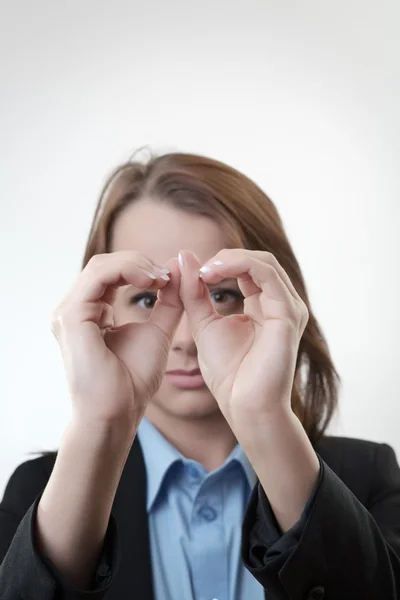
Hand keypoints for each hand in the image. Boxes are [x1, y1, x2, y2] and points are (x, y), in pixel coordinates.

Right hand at [52, 251, 182, 429]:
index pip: (111, 273)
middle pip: (105, 264)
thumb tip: (177, 269)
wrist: (118, 412)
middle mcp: (74, 309)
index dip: (141, 268)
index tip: (170, 278)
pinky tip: (149, 281)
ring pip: (101, 266)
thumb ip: (167, 302)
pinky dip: (126, 271)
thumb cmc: (133, 380)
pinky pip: (98, 277)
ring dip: (135, 264)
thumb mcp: (158, 331)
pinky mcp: (72, 317)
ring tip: (160, 278)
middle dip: (139, 263)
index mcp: (89, 312)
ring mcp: (69, 312)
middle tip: (167, 275)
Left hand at [178, 249, 308, 426]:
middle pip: (258, 260)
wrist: (244, 406)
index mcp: (265, 305)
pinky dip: (239, 266)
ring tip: (204, 271)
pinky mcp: (288, 314)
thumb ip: (194, 292)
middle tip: (197, 269)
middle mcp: (282, 303)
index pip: (248, 268)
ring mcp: (288, 308)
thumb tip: (184, 256)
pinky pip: (267, 275)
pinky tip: (213, 274)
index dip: (220, 263)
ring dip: (230, 259)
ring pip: (264, 262)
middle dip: (225, 258)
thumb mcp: (204, 324)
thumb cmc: (229, 373)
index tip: (191, 272)